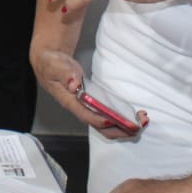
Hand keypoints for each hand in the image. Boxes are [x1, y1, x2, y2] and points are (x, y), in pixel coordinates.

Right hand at [29, 47, 146, 138]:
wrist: (49, 62)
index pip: (85, 115)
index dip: (99, 119)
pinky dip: (122, 120)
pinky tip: (135, 117)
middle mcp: (80, 108)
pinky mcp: (93, 105)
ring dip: (124, 127)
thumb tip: (73, 84)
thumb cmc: (52, 64)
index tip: (113, 121)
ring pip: (107, 125)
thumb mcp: (55, 65)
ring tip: (142, 122)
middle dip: (119, 130)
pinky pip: (108, 117)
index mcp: (69, 101)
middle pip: (100, 127)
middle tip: (137, 127)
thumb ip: (64, 73)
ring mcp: (87, 108)